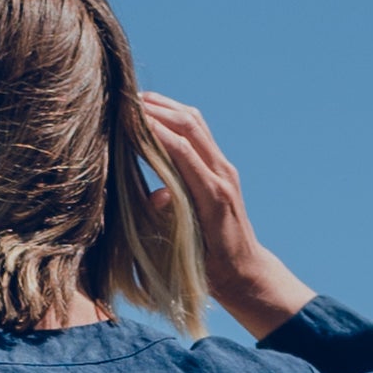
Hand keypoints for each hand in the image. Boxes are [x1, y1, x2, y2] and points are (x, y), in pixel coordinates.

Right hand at [134, 94, 316, 341]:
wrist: (246, 271)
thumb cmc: (212, 268)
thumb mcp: (187, 250)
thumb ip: (171, 221)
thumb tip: (155, 195)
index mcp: (213, 195)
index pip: (180, 149)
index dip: (153, 130)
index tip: (126, 118)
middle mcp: (222, 175)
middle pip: (190, 126)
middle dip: (158, 109)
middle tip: (127, 101)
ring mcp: (224, 169)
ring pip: (196, 123)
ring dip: (168, 107)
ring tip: (138, 100)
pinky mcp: (222, 169)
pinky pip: (199, 132)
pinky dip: (177, 117)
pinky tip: (157, 115)